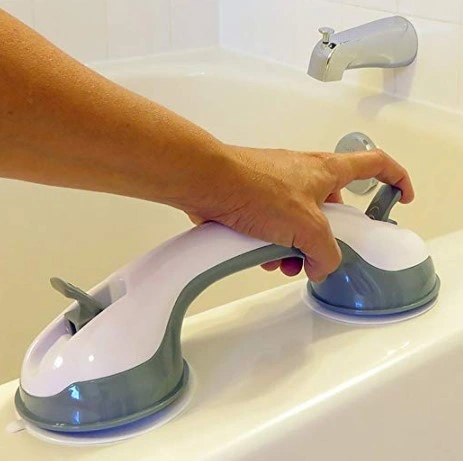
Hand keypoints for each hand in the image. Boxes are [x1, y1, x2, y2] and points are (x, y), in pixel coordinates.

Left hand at [185, 145, 413, 281]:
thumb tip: (322, 266)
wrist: (208, 182)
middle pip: (332, 209)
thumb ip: (325, 253)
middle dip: (325, 239)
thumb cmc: (253, 187)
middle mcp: (304, 174)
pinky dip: (272, 244)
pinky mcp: (256, 200)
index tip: (402, 196)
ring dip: (294, 247)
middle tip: (316, 255)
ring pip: (299, 224)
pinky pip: (274, 227)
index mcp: (327, 170)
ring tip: (281, 260)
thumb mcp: (306, 227)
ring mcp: (279, 186)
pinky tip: (260, 254)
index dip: (395, 178)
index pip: (374, 164)